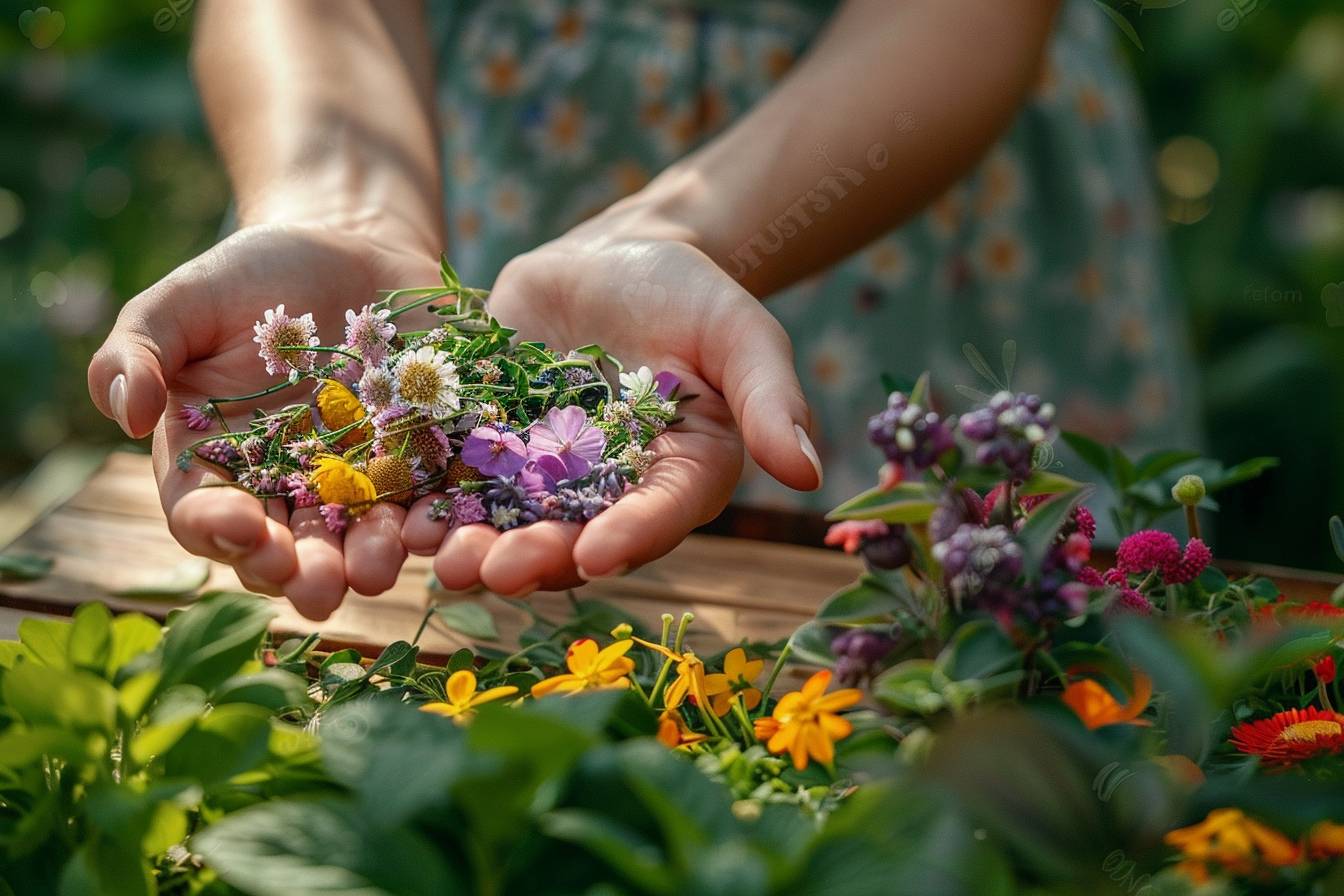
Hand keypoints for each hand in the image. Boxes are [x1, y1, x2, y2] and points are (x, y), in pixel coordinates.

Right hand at [88, 217, 440, 618]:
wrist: (348, 246)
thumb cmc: (250, 279)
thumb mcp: (182, 302)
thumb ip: (138, 352)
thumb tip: (128, 414)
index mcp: (216, 462)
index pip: (205, 514)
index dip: (218, 530)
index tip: (239, 527)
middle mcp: (287, 486)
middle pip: (288, 549)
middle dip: (302, 574)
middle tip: (316, 590)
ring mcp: (358, 479)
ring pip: (359, 538)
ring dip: (368, 560)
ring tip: (375, 569)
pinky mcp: (421, 459)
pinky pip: (428, 498)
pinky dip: (432, 518)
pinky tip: (435, 527)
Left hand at [401, 214, 822, 595]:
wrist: (611, 257)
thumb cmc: (689, 292)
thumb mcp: (738, 331)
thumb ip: (770, 398)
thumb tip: (812, 476)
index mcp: (680, 476)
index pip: (660, 515)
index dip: (631, 537)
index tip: (597, 553)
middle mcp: (611, 493)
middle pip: (574, 536)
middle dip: (533, 557)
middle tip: (492, 571)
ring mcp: (545, 476)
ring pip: (509, 521)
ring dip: (472, 545)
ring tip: (435, 555)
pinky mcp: (489, 448)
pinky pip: (458, 479)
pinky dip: (430, 499)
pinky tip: (396, 512)